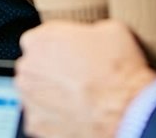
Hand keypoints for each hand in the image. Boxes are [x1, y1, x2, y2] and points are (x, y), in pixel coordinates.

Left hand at [16, 20, 155, 137]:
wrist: (127, 112)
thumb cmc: (118, 71)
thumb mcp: (110, 30)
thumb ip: (87, 30)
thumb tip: (91, 36)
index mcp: (38, 39)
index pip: (39, 39)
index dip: (59, 46)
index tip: (73, 53)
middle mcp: (27, 68)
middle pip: (34, 66)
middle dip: (52, 70)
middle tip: (78, 76)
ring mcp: (29, 99)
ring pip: (36, 93)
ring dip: (52, 94)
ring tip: (79, 96)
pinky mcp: (36, 124)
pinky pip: (42, 117)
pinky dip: (55, 117)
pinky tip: (77, 113)